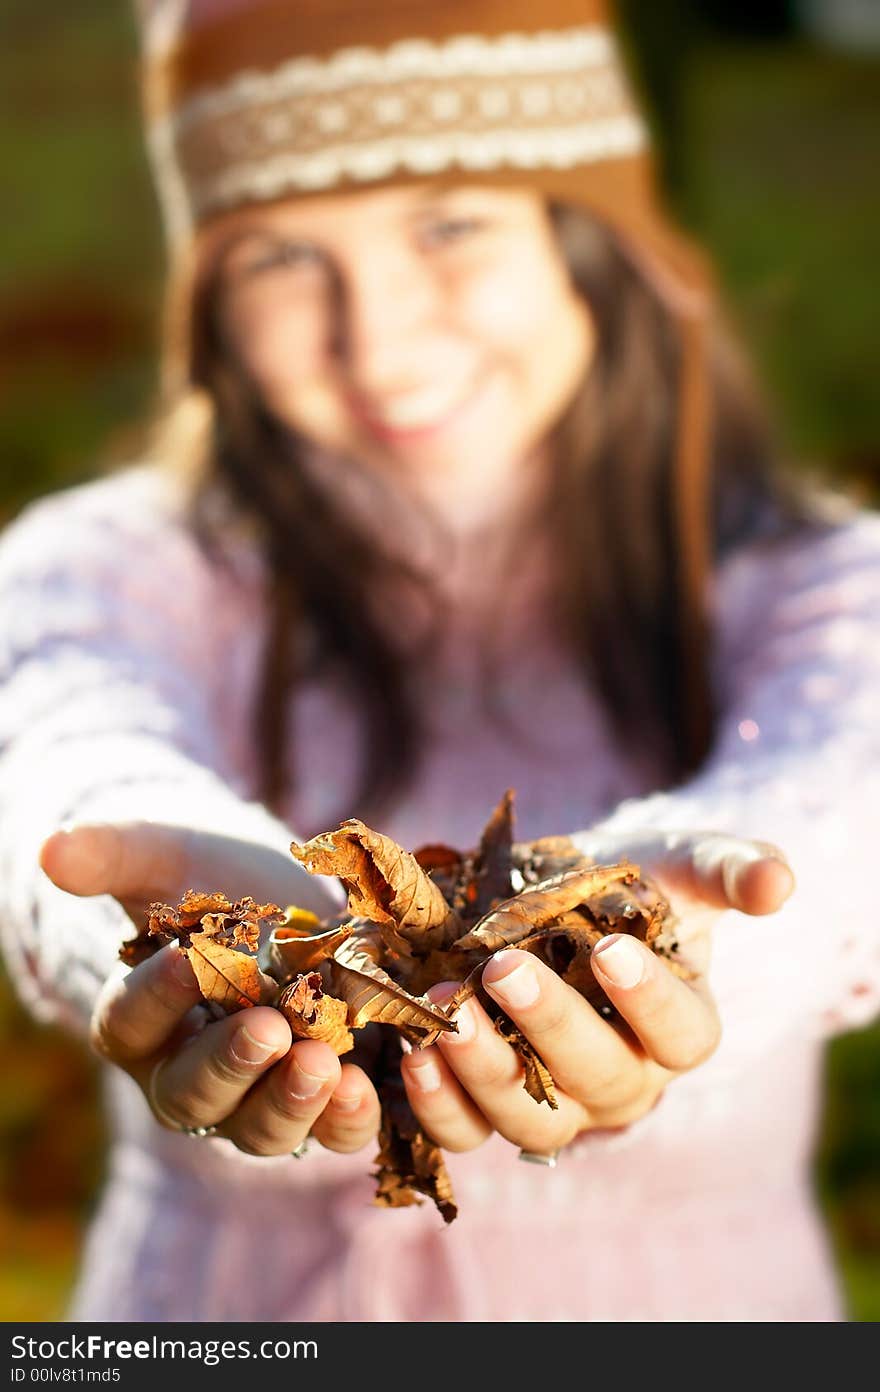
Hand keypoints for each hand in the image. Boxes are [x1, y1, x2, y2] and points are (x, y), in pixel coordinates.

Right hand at [40, 821, 381, 1155]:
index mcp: (137, 1021)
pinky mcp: (321, 1101)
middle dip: (231, 1064)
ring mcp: (255, 1098)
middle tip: (267, 1030)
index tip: (188, 962)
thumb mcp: (164, 857)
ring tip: (323, 1066)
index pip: (132, 1021)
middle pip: (193, 1093)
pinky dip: (346, 1120)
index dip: (156, 996)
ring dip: (290, 1103)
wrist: (287, 899)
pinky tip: (363, 1089)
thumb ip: (111, 854)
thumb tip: (52, 851)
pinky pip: (329, 1132)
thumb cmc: (209, 878)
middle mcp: (188, 1074)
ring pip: (260, 1128)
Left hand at [399, 830, 793, 1156]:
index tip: (609, 950)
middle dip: (549, 1025)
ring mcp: (553, 1103)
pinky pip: (465, 1127)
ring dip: (483, 1068)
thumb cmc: (633, 883)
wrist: (558, 895)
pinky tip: (412, 1051)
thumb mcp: (683, 864)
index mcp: (680, 1030)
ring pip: (527, 1117)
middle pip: (597, 1079)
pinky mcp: (486, 1106)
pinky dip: (437, 1102)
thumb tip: (778, 882)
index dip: (647, 1000)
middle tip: (503, 969)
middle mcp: (623, 1083)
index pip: (680, 1035)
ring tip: (444, 1011)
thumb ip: (729, 868)